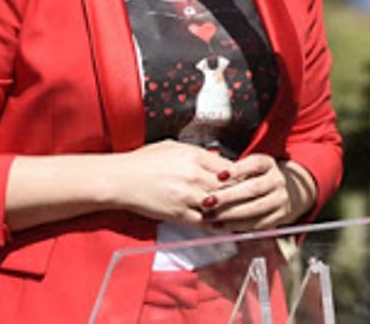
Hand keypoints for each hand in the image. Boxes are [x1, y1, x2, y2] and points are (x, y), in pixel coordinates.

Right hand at [107, 140, 235, 225]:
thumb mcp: (174, 147)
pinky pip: (206, 222)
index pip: (231, 166)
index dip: (242, 174)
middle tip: (250, 195)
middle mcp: (194, 176)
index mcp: (195, 156)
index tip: (246, 178)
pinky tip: (224, 222)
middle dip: (241, 191)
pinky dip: (217, 222)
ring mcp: (188, 197)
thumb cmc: (144, 162)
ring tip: (242, 210)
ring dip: (231, 208)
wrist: (120, 180)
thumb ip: (198, 154)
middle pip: (230, 186)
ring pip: (221, 205)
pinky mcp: (179, 214)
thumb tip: (217, 159)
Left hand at [203, 154, 316, 231]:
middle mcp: (278, 180)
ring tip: (210, 216)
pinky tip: (220, 225)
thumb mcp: (247, 169)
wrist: (281, 192)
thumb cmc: (254, 179)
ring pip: (255, 208)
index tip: (219, 176)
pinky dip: (236, 226)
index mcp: (268, 164)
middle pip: (253, 188)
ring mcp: (280, 199)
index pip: (255, 164)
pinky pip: (257, 223)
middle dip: (228, 196)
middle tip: (208, 201)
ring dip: (230, 214)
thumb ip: (232, 174)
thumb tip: (210, 180)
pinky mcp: (279, 217)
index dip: (238, 169)